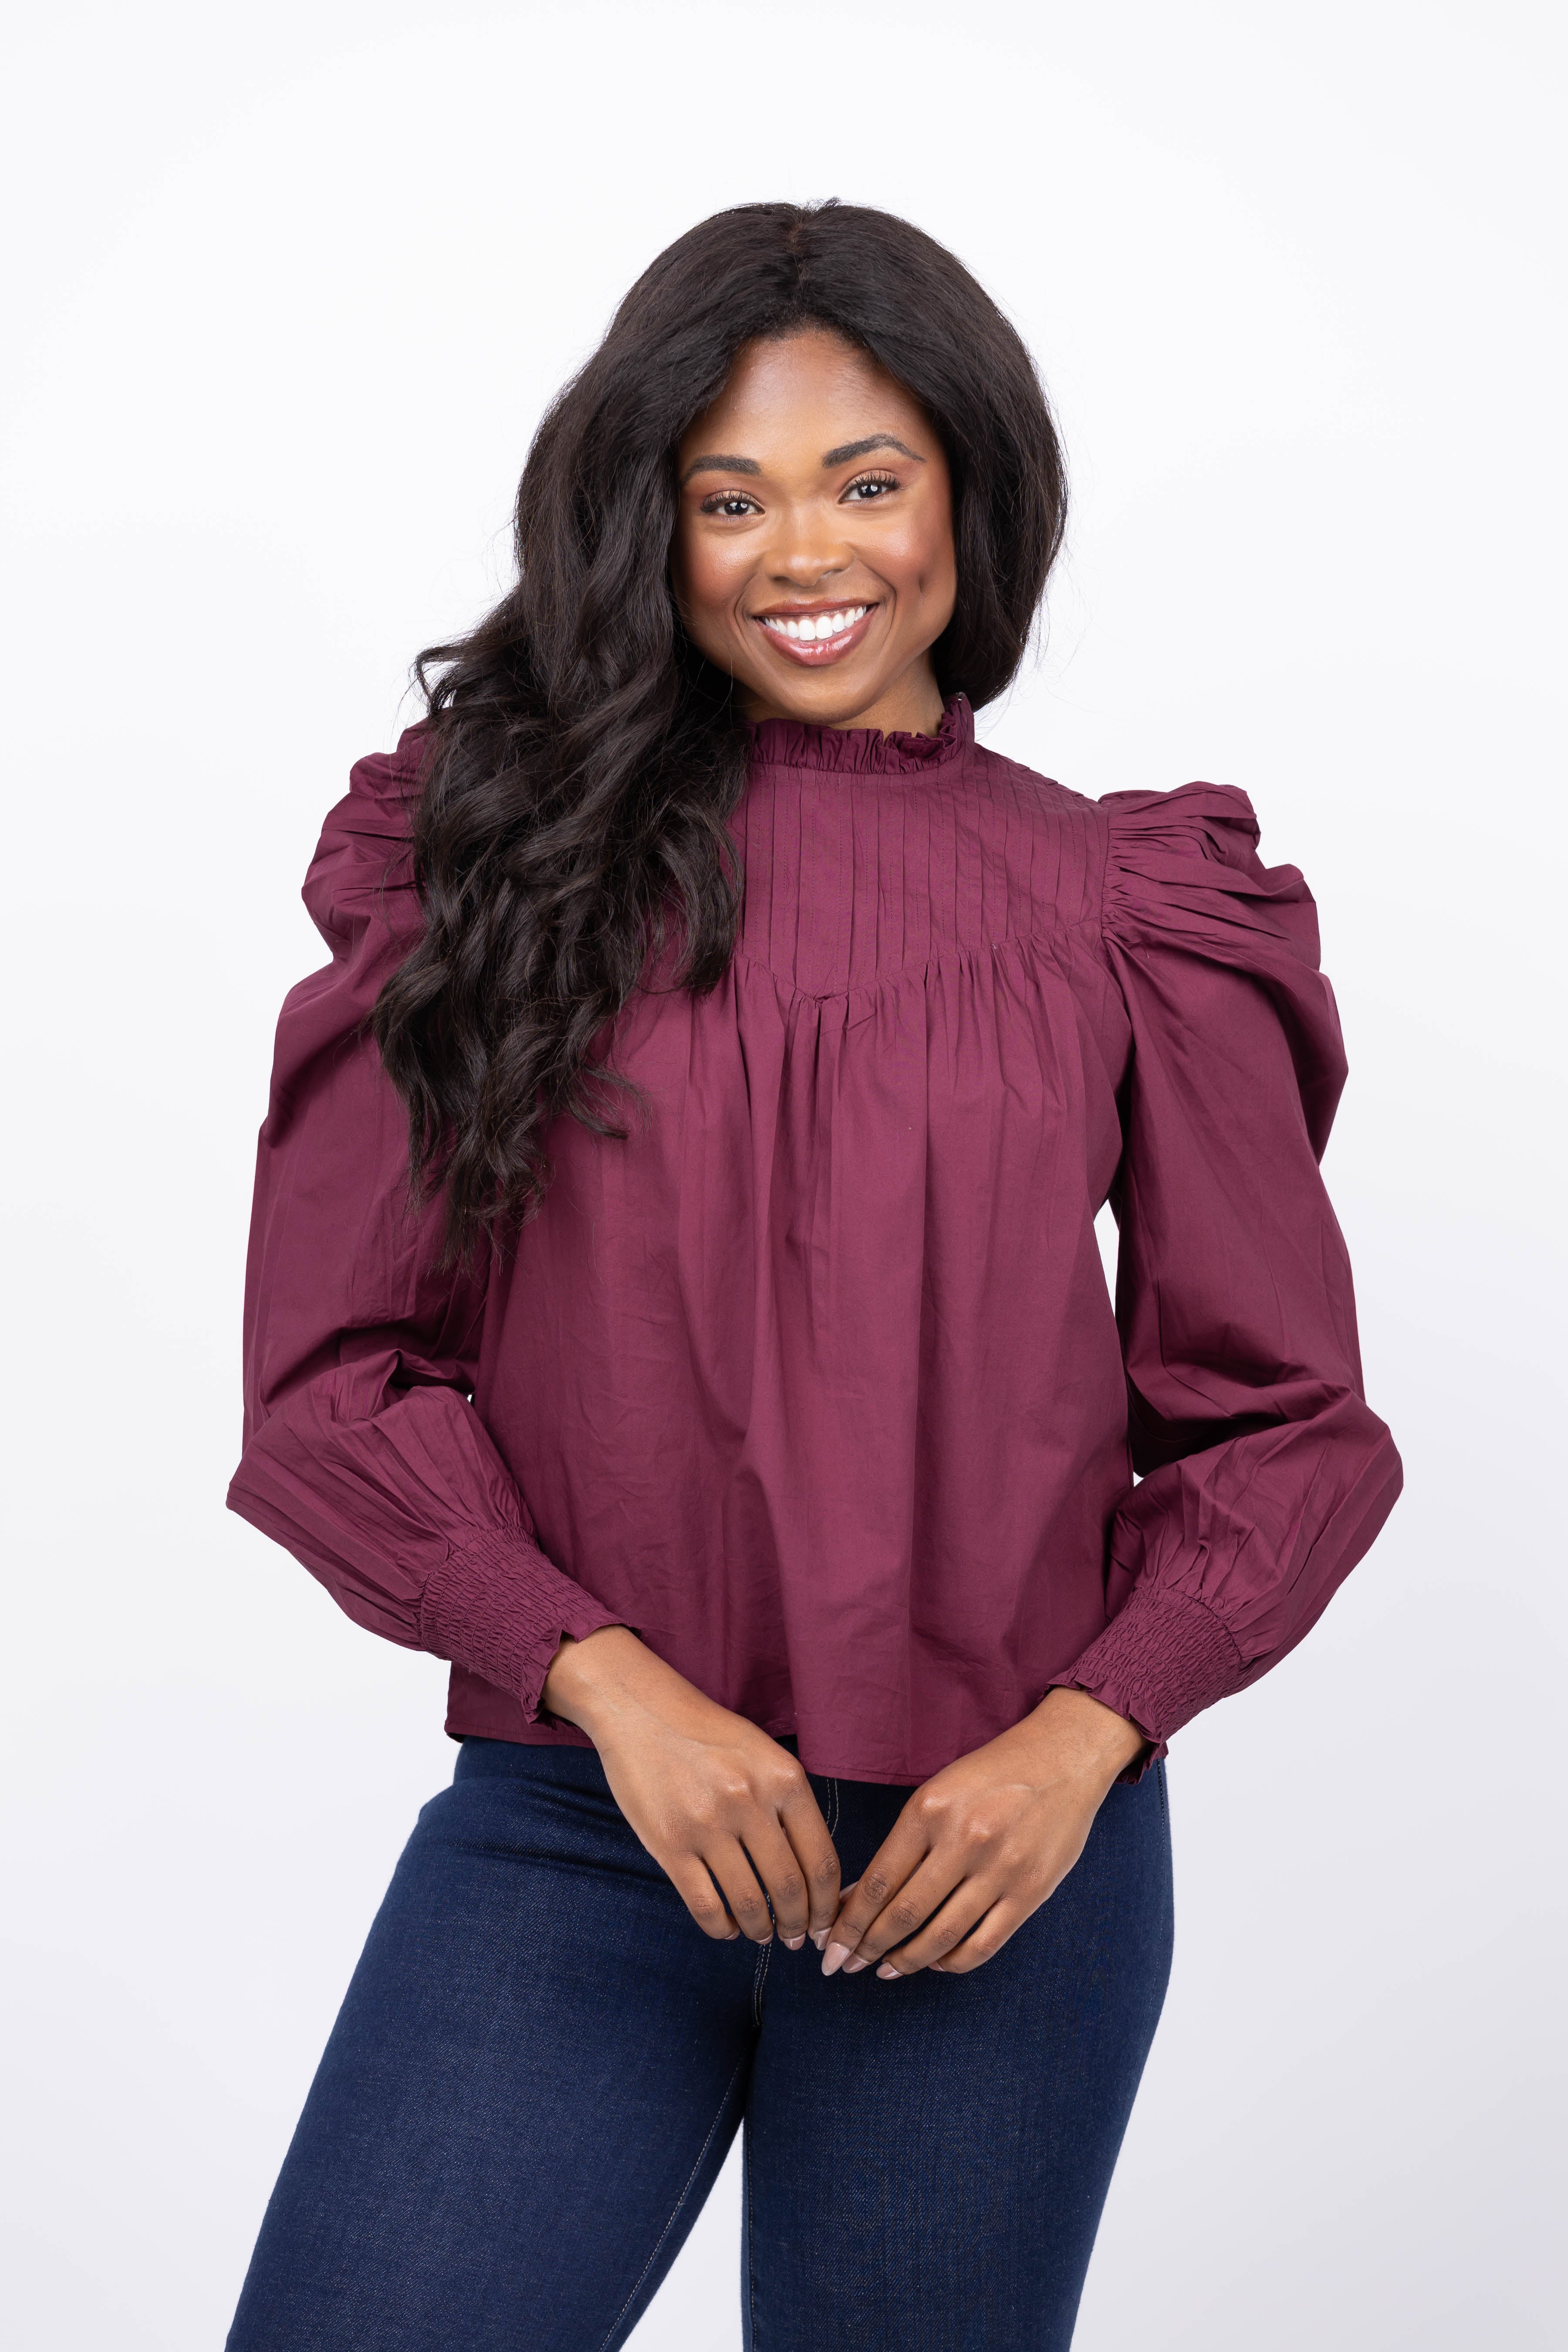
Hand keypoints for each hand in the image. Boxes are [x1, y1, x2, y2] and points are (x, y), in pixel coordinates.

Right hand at [542, 1627, 840, 1950]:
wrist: (641, 1711)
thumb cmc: (708, 1735)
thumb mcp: (764, 1754)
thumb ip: (789, 1804)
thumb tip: (811, 1873)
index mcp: (783, 1778)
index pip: (821, 1861)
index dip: (827, 1904)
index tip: (823, 1921)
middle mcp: (749, 1801)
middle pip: (789, 1888)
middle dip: (797, 1925)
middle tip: (795, 1938)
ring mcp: (707, 1824)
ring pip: (748, 1903)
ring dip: (760, 1930)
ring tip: (761, 1934)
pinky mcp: (669, 1844)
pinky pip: (705, 1906)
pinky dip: (722, 1929)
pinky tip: (727, 1927)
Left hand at [820, 1688, 1145, 1980]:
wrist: (1063, 1757)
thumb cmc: (991, 1774)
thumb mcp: (937, 1794)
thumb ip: (901, 1846)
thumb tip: (855, 1899)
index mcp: (930, 1810)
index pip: (877, 1882)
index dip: (848, 1922)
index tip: (830, 1945)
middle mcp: (964, 1840)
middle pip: (903, 1914)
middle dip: (867, 1947)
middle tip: (845, 1965)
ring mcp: (1000, 1869)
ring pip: (940, 1936)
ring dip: (905, 1961)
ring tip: (885, 1971)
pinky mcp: (1031, 1891)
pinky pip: (983, 1944)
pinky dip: (952, 1961)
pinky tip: (934, 1962)